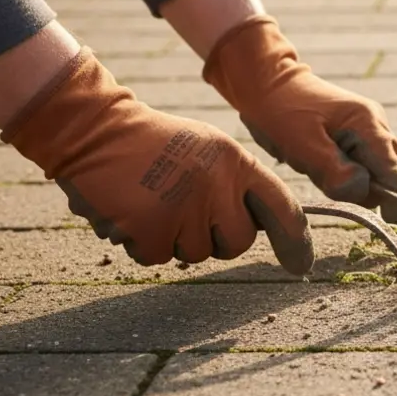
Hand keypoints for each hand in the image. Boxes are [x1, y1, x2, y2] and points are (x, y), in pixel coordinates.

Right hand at [1, 48, 314, 273]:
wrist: (95, 130)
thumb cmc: (154, 143)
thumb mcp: (209, 150)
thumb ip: (237, 184)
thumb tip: (261, 228)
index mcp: (236, 163)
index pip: (281, 207)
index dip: (295, 240)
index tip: (301, 265)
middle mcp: (218, 186)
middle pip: (238, 242)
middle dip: (216, 238)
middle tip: (187, 211)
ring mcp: (185, 209)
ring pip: (195, 253)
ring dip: (174, 238)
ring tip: (154, 202)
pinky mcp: (151, 229)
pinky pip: (158, 257)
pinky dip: (143, 243)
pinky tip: (132, 211)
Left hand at [202, 16, 396, 208]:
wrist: (267, 82)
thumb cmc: (281, 112)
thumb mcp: (302, 145)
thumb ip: (335, 170)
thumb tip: (364, 192)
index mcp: (367, 123)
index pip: (392, 171)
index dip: (396, 201)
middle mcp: (376, 123)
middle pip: (390, 172)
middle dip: (370, 190)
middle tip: (330, 185)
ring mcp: (369, 126)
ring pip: (377, 169)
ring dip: (357, 181)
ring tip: (320, 169)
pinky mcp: (358, 132)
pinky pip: (364, 163)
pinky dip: (350, 173)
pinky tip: (324, 165)